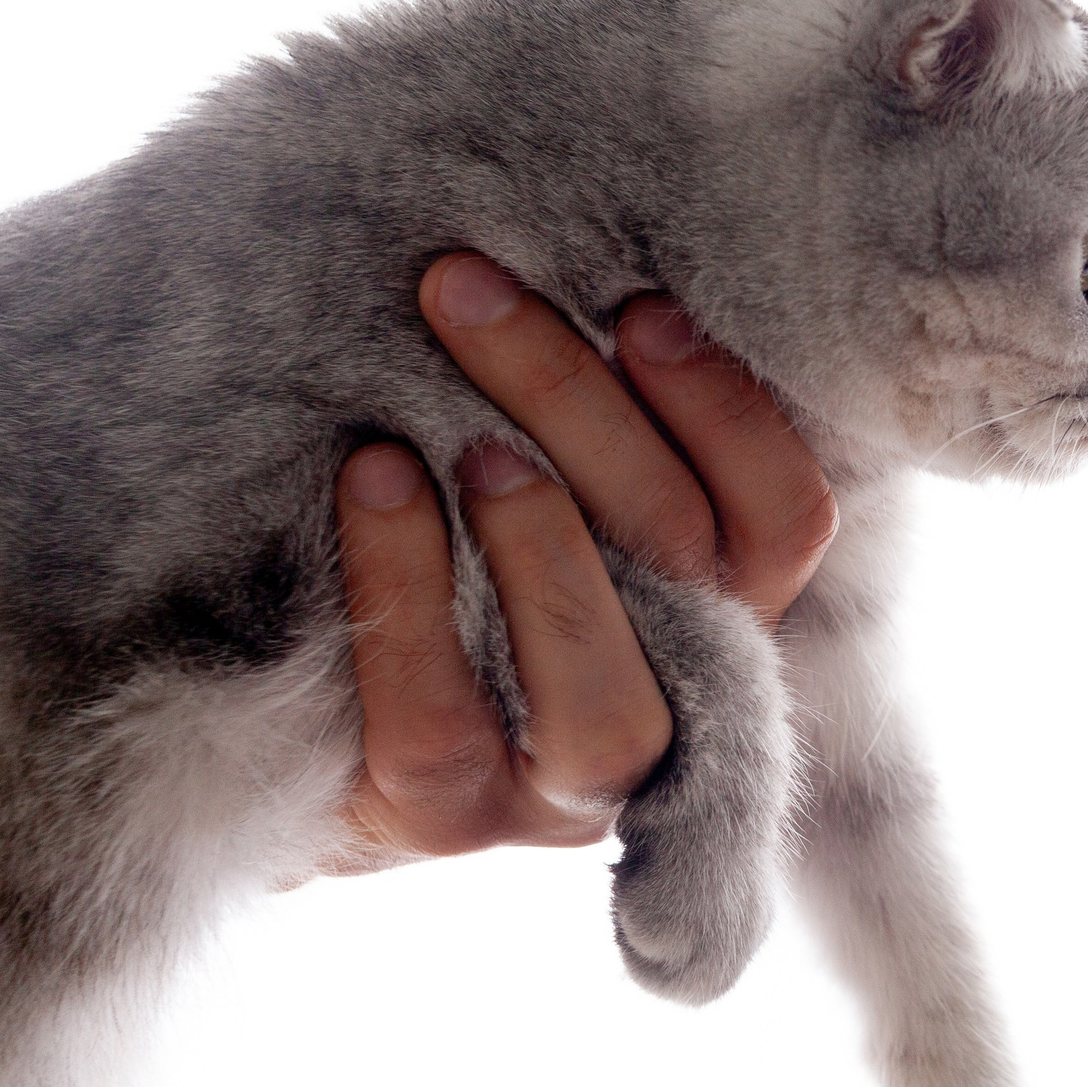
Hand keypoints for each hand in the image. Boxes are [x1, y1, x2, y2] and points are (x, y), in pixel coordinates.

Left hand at [321, 253, 836, 875]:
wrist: (300, 710)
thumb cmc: (448, 541)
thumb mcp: (548, 469)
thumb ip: (594, 410)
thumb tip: (589, 267)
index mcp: (727, 610)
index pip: (787, 520)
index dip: (726, 411)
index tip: (636, 304)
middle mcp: (674, 706)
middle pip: (680, 568)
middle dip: (578, 407)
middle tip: (470, 291)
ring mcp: (559, 790)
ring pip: (599, 698)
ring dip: (540, 546)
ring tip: (458, 428)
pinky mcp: (439, 819)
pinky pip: (436, 722)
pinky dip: (406, 594)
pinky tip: (369, 480)